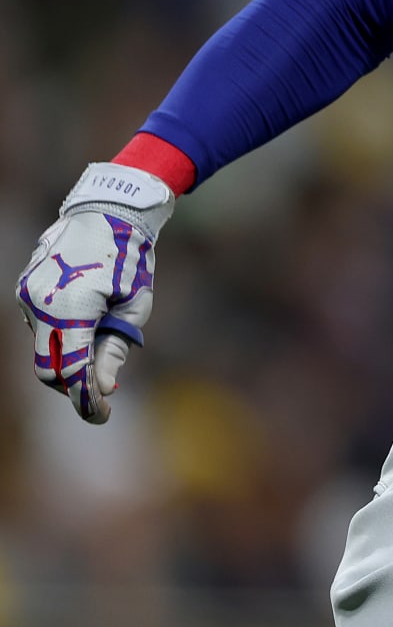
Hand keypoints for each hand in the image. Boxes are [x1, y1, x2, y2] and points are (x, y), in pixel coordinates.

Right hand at [17, 163, 175, 423]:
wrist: (106, 210)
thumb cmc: (130, 256)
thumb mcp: (134, 304)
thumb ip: (116, 347)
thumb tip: (104, 387)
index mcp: (72, 309)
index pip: (73, 370)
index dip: (86, 400)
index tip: (102, 416)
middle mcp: (40, 305)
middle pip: (47, 368)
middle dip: (72, 384)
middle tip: (102, 389)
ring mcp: (27, 297)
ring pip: (42, 346)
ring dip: (68, 353)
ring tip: (103, 330)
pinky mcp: (24, 289)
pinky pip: (40, 325)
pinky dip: (61, 332)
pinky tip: (87, 313)